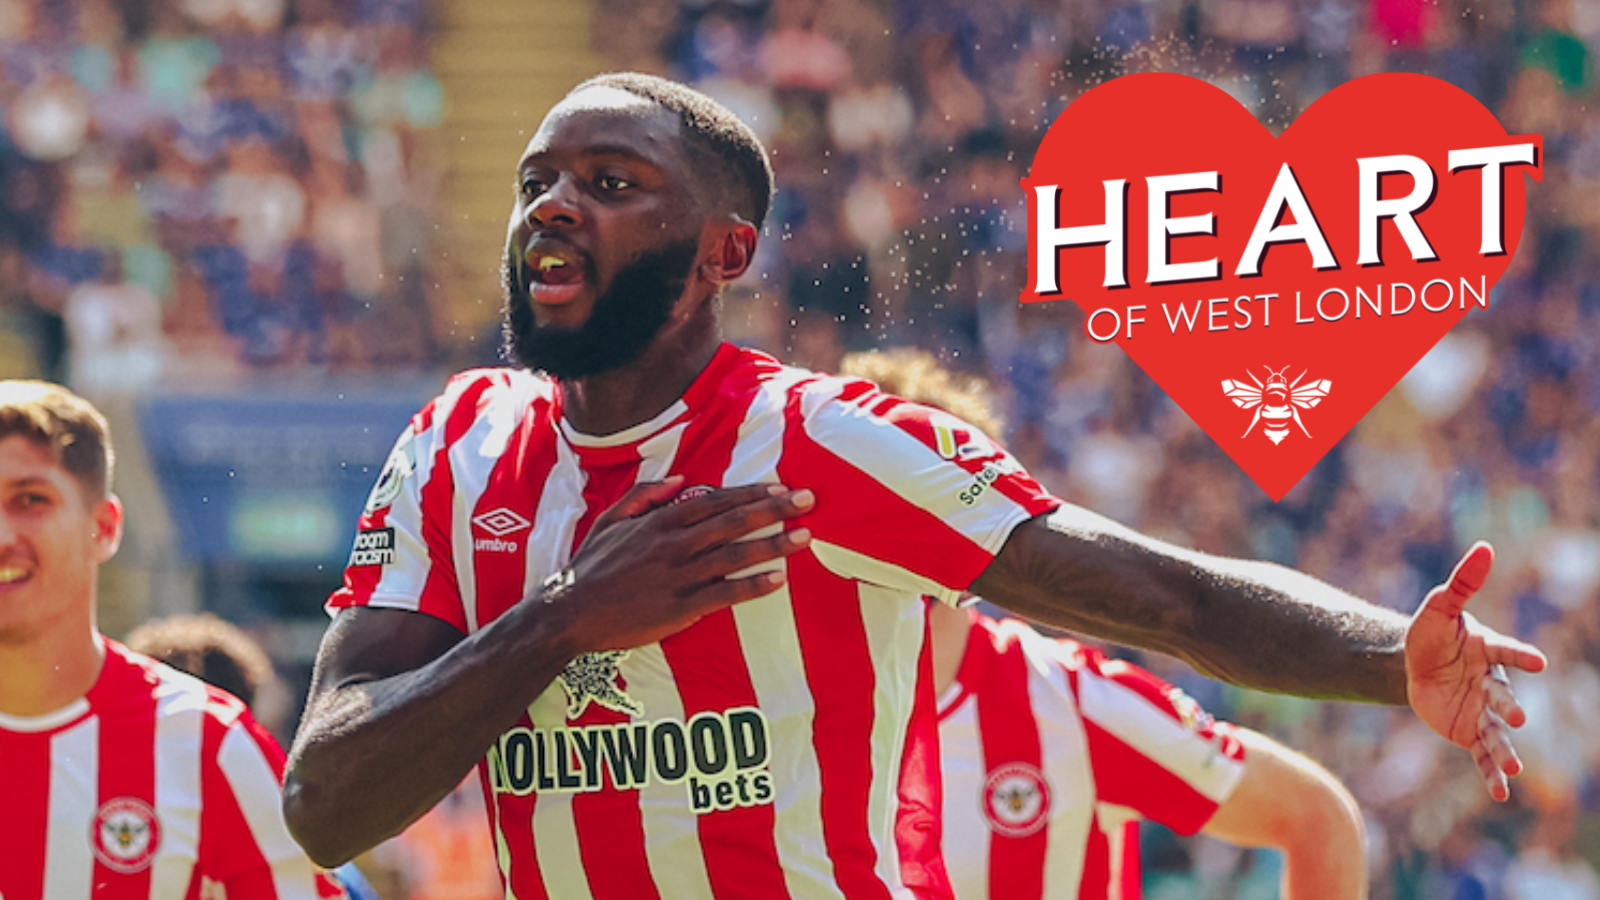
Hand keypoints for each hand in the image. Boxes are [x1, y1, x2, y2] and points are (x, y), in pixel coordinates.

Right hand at [557, 477, 812, 651]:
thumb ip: (645, 495)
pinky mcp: (679, 609)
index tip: (781, 487)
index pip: (714, 501)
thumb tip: (680, 478)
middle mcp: (673, 545)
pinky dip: (751, 586)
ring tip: (804, 536)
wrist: (569, 612)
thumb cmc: (591, 567)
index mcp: (659, 522)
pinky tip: (778, 580)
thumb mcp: (611, 520)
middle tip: (808, 500)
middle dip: (773, 509)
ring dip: (772, 544)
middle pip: (732, 522)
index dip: (750, 493)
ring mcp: (677, 577)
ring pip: (733, 555)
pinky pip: (723, 595)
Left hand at [1404, 541, 1547, 800]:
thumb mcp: (1438, 607)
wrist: (1414, 664)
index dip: (1521, 655)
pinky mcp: (1468, 730)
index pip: (1506, 652)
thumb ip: (1461, 582)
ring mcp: (1482, 710)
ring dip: (1506, 750)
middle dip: (1509, 705)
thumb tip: (1484, 547)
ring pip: (1498, 732)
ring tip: (1516, 769)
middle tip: (1516, 715)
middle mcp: (1491, 683)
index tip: (1538, 662)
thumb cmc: (1430, 633)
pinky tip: (1500, 792)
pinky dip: (1492, 773)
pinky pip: (1482, 753)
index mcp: (1487, 651)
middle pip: (1503, 695)